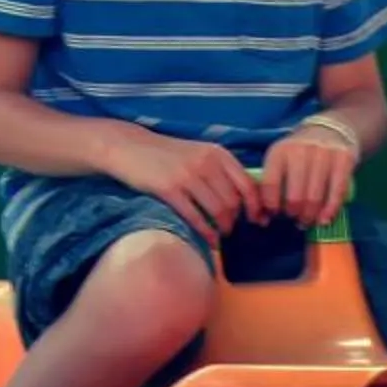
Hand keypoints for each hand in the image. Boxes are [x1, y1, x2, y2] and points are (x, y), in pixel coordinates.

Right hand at [110, 129, 262, 246]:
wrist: (128, 146)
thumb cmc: (167, 155)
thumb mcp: (200, 154)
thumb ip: (222, 171)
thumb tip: (248, 200)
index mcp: (218, 154)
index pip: (249, 185)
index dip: (256, 207)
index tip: (258, 221)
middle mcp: (206, 162)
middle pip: (234, 202)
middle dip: (236, 220)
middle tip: (231, 230)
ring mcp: (187, 175)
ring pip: (218, 211)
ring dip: (222, 229)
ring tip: (220, 236)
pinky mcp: (168, 189)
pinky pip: (196, 217)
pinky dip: (206, 233)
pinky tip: (209, 240)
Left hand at [261, 126, 355, 227]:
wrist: (332, 130)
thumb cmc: (303, 152)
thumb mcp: (283, 158)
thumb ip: (274, 180)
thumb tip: (263, 214)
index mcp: (280, 151)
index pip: (270, 184)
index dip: (271, 205)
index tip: (275, 214)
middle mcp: (300, 150)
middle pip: (295, 195)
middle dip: (294, 214)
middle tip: (296, 220)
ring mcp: (324, 154)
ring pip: (315, 197)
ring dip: (311, 215)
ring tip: (309, 221)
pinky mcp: (344, 159)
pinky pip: (337, 192)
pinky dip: (331, 210)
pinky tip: (325, 219)